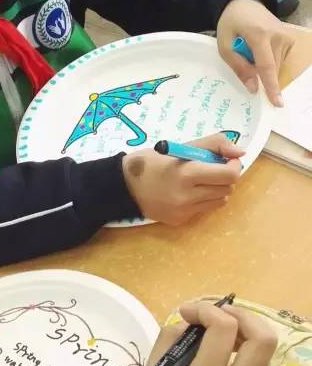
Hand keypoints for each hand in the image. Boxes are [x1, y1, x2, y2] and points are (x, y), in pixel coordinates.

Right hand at [122, 134, 243, 225]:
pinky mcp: (179, 221)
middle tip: (212, 169)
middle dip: (224, 177)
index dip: (233, 166)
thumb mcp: (180, 145)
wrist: (124, 186)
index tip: (228, 160)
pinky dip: (202, 200)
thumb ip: (213, 144)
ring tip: (199, 181)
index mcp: (187, 173)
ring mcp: (183, 211)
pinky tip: (186, 193)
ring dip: (216, 189)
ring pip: (219, 201)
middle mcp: (187, 196)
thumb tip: (240, 152)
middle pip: (227, 189)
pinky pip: (204, 210)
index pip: (229, 175)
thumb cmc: (153, 162)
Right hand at [131, 302, 276, 365]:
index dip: (207, 310)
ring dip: (244, 336)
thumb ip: (166, 346)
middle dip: (243, 315)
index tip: (188, 313)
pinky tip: (222, 363)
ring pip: (265, 355)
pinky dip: (244, 358)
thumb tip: (185, 323)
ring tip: (219, 337)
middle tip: (217, 316)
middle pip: (263, 338)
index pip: (224, 330)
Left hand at [217, 0, 294, 105]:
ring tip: (251, 49)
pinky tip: (260, 49)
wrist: (244, 2)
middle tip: (244, 56)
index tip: (277, 102)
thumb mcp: (225, 45)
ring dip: (263, 66)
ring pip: (277, 66)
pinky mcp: (289, 38)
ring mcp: (286, 35)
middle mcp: (277, 35)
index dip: (271, 86)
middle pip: (272, 68)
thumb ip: (239, 67)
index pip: (267, 66)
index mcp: (259, 35)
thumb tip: (254, 88)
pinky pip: (280, 59)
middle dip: (259, 73)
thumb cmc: (231, 23)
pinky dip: (269, 60)